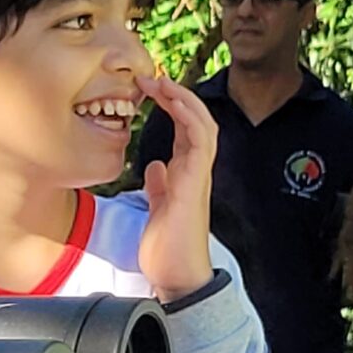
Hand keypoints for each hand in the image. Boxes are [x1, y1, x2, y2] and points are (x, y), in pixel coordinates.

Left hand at [136, 70, 217, 299]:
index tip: (149, 89)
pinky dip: (190, 120)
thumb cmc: (168, 247)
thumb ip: (159, 187)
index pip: (186, 129)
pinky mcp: (194, 185)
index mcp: (187, 174)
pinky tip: (174, 103)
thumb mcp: (157, 209)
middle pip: (197, 120)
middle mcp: (196, 171)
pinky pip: (201, 144)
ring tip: (163, 82)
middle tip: (152, 76)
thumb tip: (155, 168)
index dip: (172, 105)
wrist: (177, 276)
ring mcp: (198, 176)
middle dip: (177, 94)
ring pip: (203, 125)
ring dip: (184, 100)